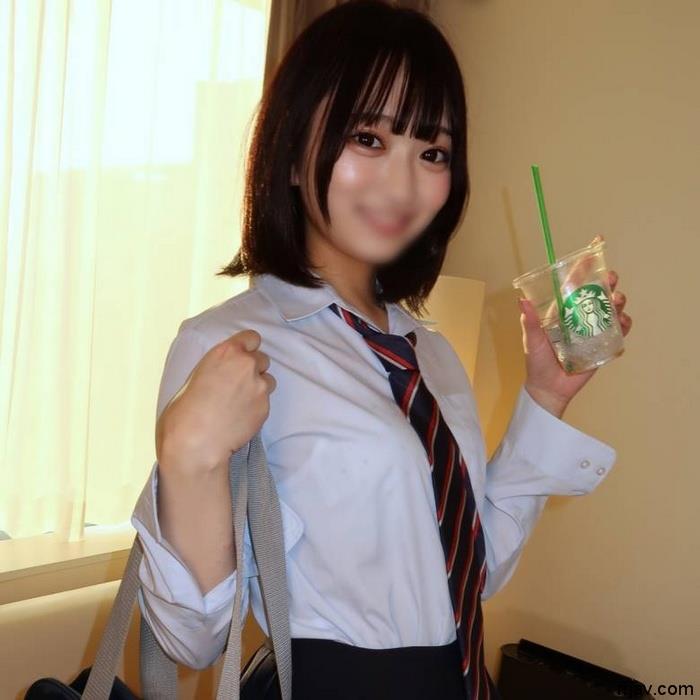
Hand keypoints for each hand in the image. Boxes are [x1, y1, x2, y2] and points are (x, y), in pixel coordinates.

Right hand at [156, 329, 276, 473]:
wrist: (196, 440)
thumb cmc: (185, 409)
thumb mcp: (198, 374)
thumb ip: (219, 366)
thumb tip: (226, 369)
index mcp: (227, 352)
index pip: (252, 337)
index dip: (248, 347)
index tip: (244, 356)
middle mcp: (247, 364)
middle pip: (262, 359)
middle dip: (253, 369)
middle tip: (238, 385)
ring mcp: (259, 386)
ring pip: (268, 380)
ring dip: (258, 387)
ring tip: (240, 402)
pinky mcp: (265, 406)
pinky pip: (266, 401)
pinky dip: (257, 406)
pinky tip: (240, 416)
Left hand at [518, 234, 631, 417]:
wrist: (549, 389)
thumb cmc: (537, 363)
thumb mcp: (532, 340)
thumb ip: (530, 321)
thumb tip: (521, 301)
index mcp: (563, 310)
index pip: (575, 283)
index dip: (585, 265)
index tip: (596, 245)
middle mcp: (579, 317)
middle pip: (598, 293)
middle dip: (608, 282)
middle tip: (611, 279)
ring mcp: (593, 330)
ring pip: (612, 309)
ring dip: (618, 301)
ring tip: (617, 300)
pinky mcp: (603, 346)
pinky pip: (618, 332)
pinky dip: (623, 324)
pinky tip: (622, 322)